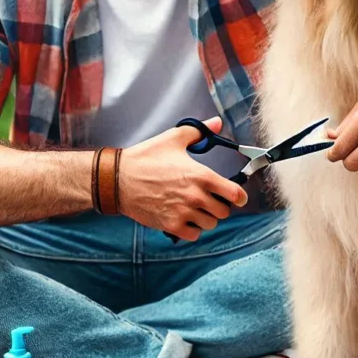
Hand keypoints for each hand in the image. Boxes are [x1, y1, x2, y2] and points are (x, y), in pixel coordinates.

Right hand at [118, 117, 247, 240]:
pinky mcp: (170, 225)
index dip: (240, 196)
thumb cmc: (145, 157)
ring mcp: (183, 212)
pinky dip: (193, 228)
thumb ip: (199, 131)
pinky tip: (186, 218)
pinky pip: (194, 234)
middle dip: (220, 205)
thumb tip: (217, 122)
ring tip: (197, 208)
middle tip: (211, 200)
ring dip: (206, 217)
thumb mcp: (173, 138)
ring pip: (210, 224)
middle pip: (224, 212)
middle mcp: (195, 196)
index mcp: (201, 175)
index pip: (234, 193)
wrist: (118, 179)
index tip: (238, 196)